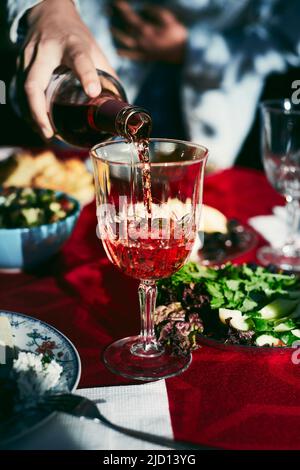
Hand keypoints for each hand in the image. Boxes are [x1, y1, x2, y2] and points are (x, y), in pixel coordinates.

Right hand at [21, 0, 115, 138]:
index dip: (86, 76)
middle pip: (35, 82)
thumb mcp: (94, 50)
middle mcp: (47, 50)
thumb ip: (106, 75)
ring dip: (34, 114)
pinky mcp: (21, 63)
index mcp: (72, 45)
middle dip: (39, 110)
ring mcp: (30, 56)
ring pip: (25, 89)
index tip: (93, 92)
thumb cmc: (76, 37)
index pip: (79, 59)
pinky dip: (30, 108)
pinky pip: (22, 90)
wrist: (49, 13)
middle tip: (50, 132)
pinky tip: (39, 122)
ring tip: (46, 133)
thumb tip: (119, 105)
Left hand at [111, 1, 186, 63]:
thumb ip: (155, 12)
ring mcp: (144, 50)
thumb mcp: (168, 19)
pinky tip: (118, 52)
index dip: (123, 9)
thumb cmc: (177, 34)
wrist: (183, 53)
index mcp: (147, 30)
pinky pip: (134, 56)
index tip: (116, 2)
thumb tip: (143, 8)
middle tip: (108, 11)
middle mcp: (143, 40)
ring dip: (118, 35)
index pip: (131, 17)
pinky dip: (125, 54)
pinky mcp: (147, 56)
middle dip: (117, 19)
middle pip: (126, 28)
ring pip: (127, 42)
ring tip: (110, 29)